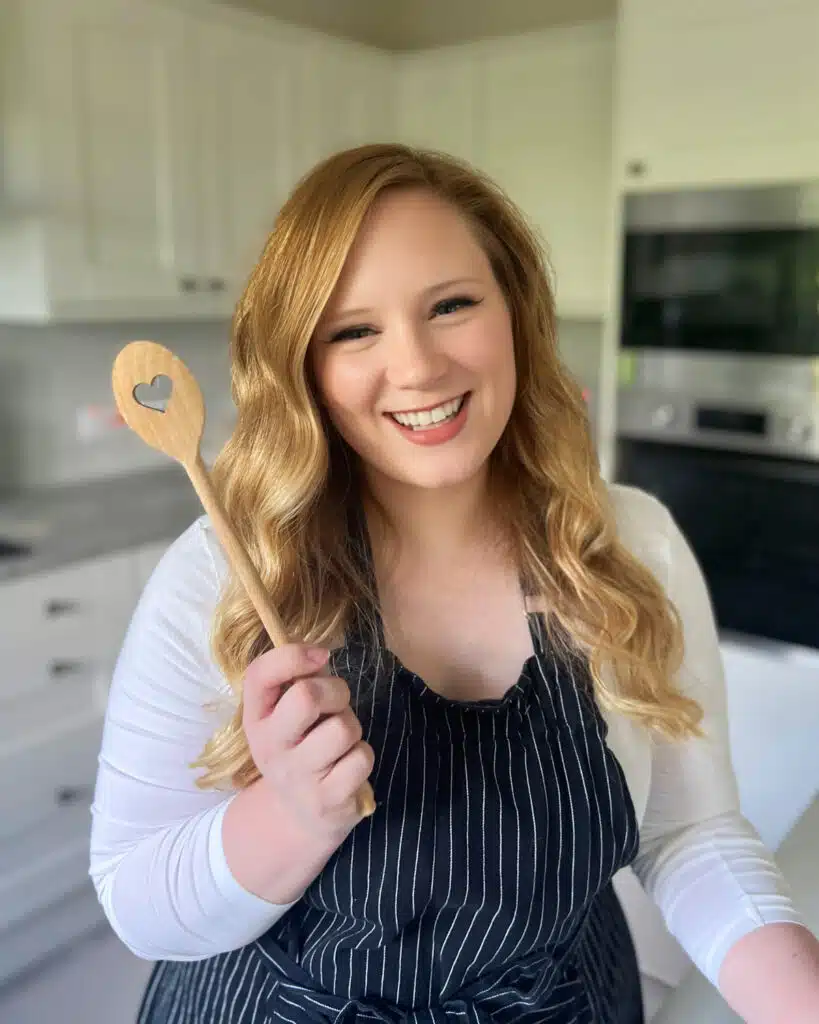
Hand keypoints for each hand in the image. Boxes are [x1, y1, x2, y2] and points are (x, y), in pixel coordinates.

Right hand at [242, 644, 374, 839]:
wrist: (298, 818)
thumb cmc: (302, 748)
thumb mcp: (287, 716)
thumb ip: (301, 681)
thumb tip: (320, 655)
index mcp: (256, 719)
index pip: (260, 674)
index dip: (294, 655)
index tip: (320, 657)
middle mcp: (270, 748)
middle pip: (306, 696)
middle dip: (336, 691)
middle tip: (336, 705)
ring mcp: (297, 777)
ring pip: (343, 728)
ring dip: (352, 727)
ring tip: (340, 741)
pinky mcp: (327, 799)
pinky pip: (361, 758)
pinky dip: (362, 756)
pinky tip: (347, 767)